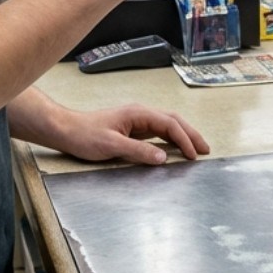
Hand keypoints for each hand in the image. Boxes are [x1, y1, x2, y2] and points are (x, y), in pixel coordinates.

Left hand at [54, 104, 210, 165]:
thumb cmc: (85, 136)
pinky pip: (157, 131)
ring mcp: (137, 120)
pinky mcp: (132, 128)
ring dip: (183, 135)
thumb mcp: (112, 146)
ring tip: (196, 149)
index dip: (184, 139)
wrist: (66, 130)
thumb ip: (139, 152)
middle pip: (173, 120)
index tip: (194, 155)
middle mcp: (141, 113)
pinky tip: (175, 147)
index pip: (169, 124)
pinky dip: (171, 138)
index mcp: (138, 113)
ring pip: (167, 124)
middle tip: (205, 150)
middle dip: (191, 134)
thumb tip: (164, 158)